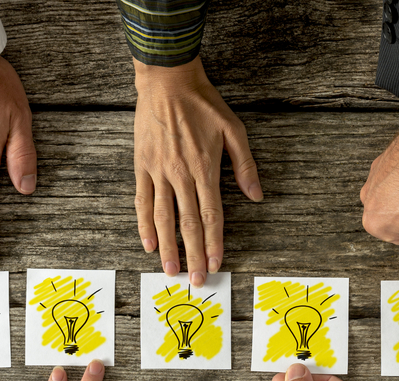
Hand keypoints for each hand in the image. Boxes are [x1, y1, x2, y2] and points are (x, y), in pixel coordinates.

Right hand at [133, 57, 260, 286]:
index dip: (214, 242)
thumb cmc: (203, 104)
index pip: (212, 215)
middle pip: (188, 223)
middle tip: (196, 280)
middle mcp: (181, 175)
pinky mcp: (142, 166)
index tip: (216, 263)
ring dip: (168, 247)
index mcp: (205, 168)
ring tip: (171, 271)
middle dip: (193, 254)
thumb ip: (245, 166)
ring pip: (162, 218)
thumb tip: (257, 196)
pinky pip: (142, 201)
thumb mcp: (234, 130)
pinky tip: (148, 244)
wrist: (167, 81)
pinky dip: (144, 224)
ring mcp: (158, 172)